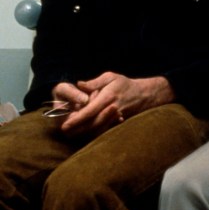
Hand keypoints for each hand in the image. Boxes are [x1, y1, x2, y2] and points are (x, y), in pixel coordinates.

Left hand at [53, 72, 173, 137]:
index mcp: (108, 97)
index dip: (76, 119)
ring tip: (69, 133)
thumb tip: (79, 84)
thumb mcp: (111, 77)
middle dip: (77, 129)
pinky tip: (82, 132)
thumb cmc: (125, 84)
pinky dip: (93, 133)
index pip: (90, 111)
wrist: (144, 95)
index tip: (65, 125)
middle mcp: (111, 109)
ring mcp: (115, 117)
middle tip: (63, 131)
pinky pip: (104, 129)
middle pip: (92, 123)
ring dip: (83, 132)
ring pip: (97, 128)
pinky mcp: (116, 122)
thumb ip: (94, 82)